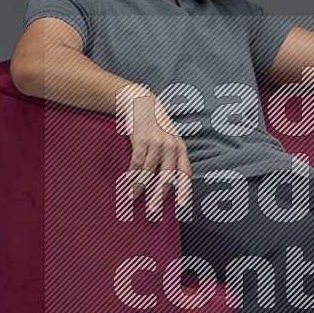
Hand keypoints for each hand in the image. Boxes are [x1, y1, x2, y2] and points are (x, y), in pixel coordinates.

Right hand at [123, 93, 192, 214]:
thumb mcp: (168, 139)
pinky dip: (131, 175)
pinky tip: (127, 183)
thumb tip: (163, 183)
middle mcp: (171, 146)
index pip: (185, 172)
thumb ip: (169, 157)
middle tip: (152, 210)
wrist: (141, 102)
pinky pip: (137, 163)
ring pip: (148, 172)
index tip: (181, 205)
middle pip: (166, 177)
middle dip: (159, 195)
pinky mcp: (141, 140)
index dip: (184, 190)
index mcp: (180, 148)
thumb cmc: (154, 126)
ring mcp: (156, 143)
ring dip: (139, 187)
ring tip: (133, 197)